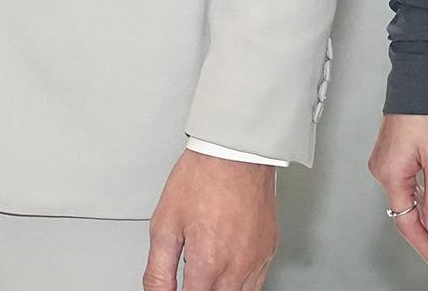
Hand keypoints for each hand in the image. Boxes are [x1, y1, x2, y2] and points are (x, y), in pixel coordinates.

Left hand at [145, 149, 277, 290]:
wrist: (235, 151)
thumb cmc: (202, 178)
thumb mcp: (164, 225)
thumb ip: (158, 271)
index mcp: (208, 262)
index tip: (176, 288)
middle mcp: (237, 265)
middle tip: (191, 279)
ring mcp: (256, 258)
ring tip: (208, 277)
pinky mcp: (269, 248)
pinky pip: (258, 282)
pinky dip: (241, 286)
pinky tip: (228, 274)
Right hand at [367, 114, 427, 277]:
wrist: (421, 76)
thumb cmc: (427, 108)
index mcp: (391, 175)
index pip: (408, 225)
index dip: (427, 249)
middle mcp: (385, 172)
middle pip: (411, 216)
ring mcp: (389, 164)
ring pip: (412, 203)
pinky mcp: (396, 156)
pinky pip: (411, 189)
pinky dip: (427, 202)